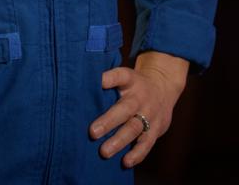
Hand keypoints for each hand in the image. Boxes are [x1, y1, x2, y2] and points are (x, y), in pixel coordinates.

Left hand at [90, 51, 188, 167]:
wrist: (164, 88)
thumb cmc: (133, 86)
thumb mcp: (124, 78)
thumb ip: (106, 83)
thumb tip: (75, 90)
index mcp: (131, 81)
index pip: (121, 76)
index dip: (110, 78)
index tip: (99, 82)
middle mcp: (140, 97)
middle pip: (126, 108)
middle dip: (109, 121)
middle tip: (93, 132)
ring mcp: (150, 114)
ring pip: (135, 128)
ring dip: (119, 141)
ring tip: (104, 152)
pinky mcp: (155, 129)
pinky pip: (147, 143)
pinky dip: (137, 154)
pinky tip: (125, 162)